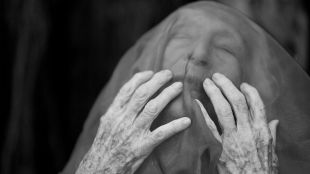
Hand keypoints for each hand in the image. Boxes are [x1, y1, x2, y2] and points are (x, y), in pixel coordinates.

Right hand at [76, 70, 190, 173]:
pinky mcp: (142, 146)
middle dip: (157, 81)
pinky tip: (186, 121)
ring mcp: (133, 132)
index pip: (128, 89)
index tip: (151, 72)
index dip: (140, 78)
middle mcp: (123, 119)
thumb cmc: (104, 146)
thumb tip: (123, 98)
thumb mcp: (106, 125)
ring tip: (178, 87)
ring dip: (167, 95)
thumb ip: (115, 110)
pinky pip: (162, 133)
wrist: (102, 168)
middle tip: (168, 74)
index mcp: (114, 113)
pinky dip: (175, 126)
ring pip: (153, 108)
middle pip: (142, 94)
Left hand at [196, 73, 278, 173]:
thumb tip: (275, 122)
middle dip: (227, 85)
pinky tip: (196, 102)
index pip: (256, 104)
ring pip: (223, 109)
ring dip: (215, 93)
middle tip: (217, 76)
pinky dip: (202, 112)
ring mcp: (233, 138)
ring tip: (207, 83)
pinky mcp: (219, 147)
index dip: (249, 91)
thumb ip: (271, 135)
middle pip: (237, 101)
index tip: (242, 84)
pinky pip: (209, 126)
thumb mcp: (272, 152)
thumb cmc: (262, 171)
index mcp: (261, 131)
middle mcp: (248, 131)